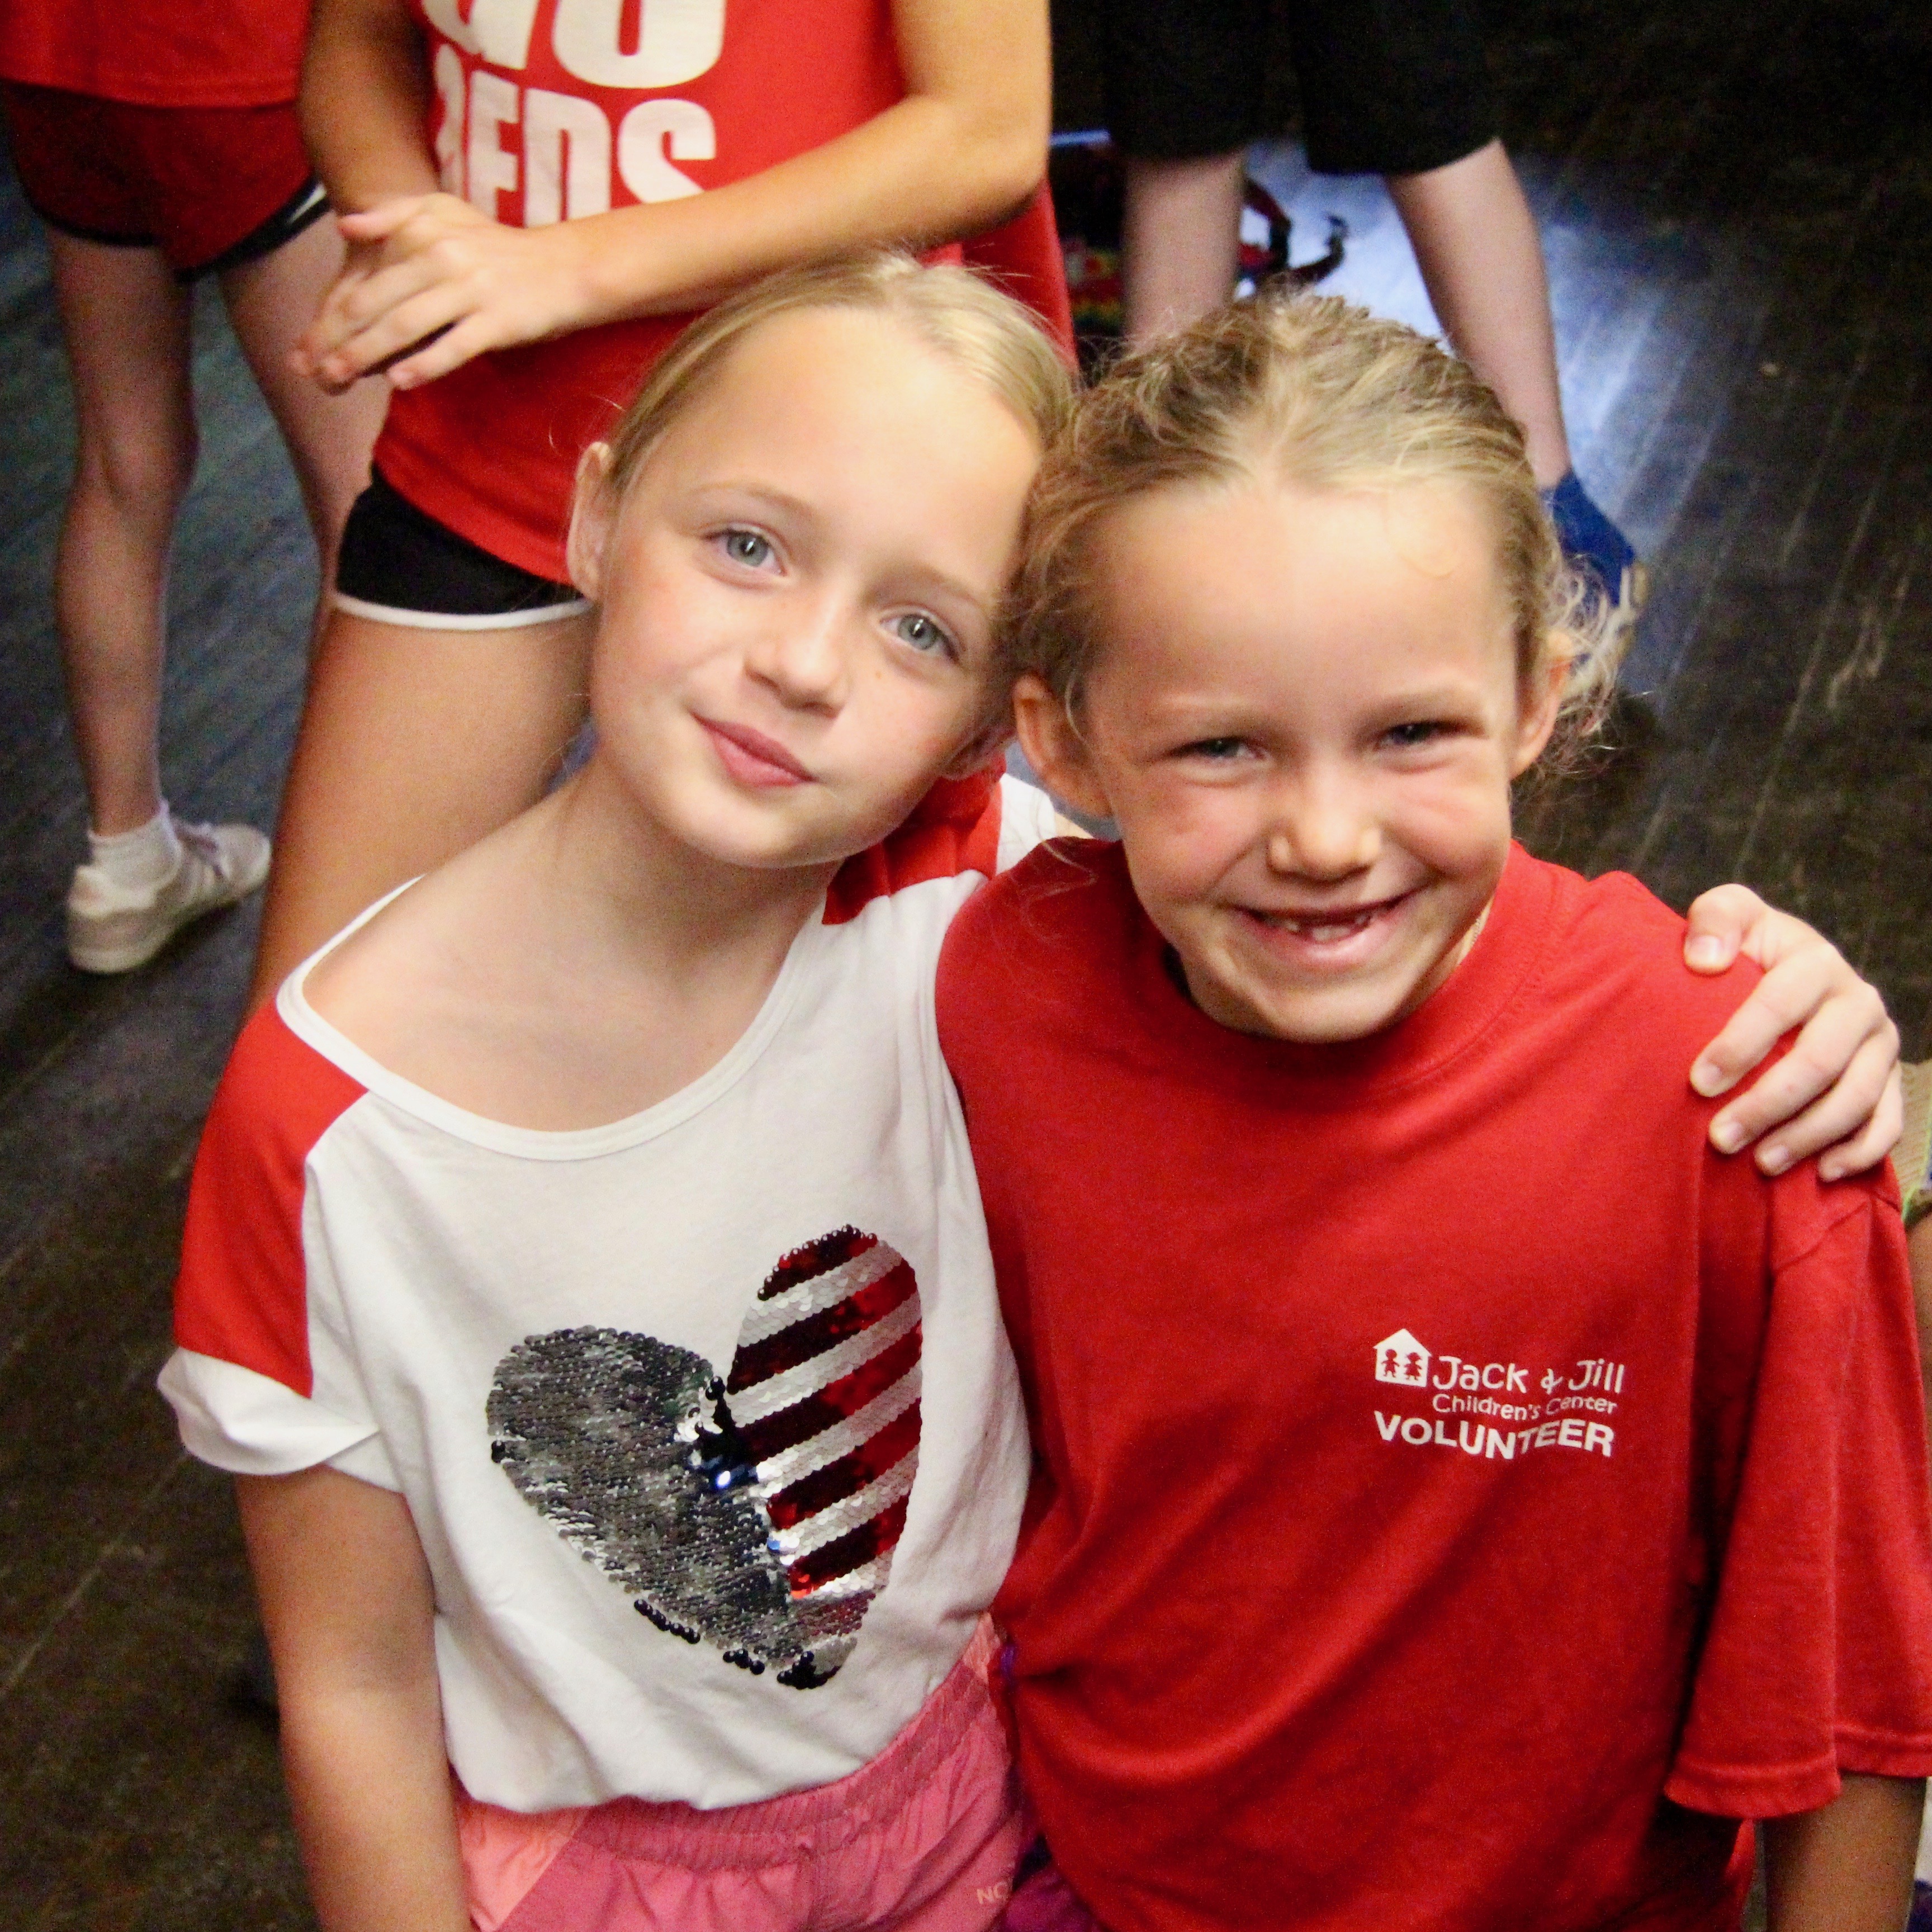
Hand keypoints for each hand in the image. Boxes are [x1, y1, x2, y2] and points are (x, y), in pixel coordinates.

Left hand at [291, 195, 595, 390]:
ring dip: (367, 354)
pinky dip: (424, 364)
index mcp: (422, 235)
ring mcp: (470, 291)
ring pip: (406, 325)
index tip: (305, 345)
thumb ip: (395, 216)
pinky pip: (454, 346)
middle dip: (337, 339)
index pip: (365, 279)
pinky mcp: (497, 321)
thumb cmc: (499, 247)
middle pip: (376, 304)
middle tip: (309, 369)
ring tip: (339, 377)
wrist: (566, 267)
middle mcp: (442, 258)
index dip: (331, 315)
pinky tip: (399, 381)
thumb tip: (345, 226)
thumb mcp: (446, 214)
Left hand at [1682, 884, 1900, 1179]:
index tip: (1698, 1082)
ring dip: (1807, 1136)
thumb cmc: (1747, 950)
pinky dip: (1859, 1151)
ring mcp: (1880, 1044)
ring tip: (1761, 1163)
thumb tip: (1704, 961)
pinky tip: (1819, 1173)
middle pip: (1819, 1061)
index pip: (1780, 1005)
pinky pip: (1888, 1122)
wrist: (1787, 971)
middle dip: (1768, 1104)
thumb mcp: (1730, 916)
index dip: (1740, 1045)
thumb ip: (1716, 920)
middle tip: (1721, 1138)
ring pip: (1855, 1098)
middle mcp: (1858, 1002)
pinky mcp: (1891, 1079)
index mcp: (1816, 962)